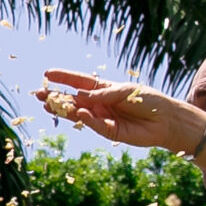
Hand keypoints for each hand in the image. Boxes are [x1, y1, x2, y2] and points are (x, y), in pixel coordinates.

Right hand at [37, 69, 205, 154]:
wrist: (167, 121)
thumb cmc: (150, 101)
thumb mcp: (126, 91)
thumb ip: (104, 94)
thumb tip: (81, 97)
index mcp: (104, 89)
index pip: (80, 82)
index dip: (64, 77)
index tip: (47, 74)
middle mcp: (100, 103)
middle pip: (74, 99)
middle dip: (56, 97)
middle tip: (38, 94)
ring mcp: (103, 118)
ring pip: (78, 113)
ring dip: (63, 110)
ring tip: (47, 105)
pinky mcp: (109, 132)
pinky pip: (94, 125)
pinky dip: (86, 119)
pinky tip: (78, 113)